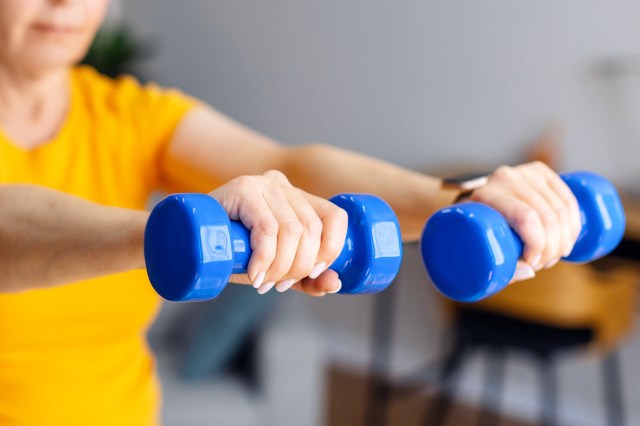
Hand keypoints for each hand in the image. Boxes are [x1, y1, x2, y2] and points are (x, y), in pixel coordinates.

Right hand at [208, 170, 347, 295]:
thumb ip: (307, 278)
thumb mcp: (276, 267)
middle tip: (277, 284)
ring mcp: (263, 184)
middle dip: (298, 267)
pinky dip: (265, 258)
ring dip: (279, 266)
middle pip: (312, 230)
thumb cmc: (233, 252)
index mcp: (299, 198)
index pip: (335, 218)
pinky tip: (254, 274)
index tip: (310, 274)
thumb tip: (334, 283)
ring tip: (263, 281)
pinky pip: (267, 228)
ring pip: (292, 230)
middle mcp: (284, 185)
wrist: (189, 242)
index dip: (330, 250)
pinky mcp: (243, 188)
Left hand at [468, 162, 581, 281]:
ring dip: (564, 240)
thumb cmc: (470, 232)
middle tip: (542, 264)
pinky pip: (568, 200)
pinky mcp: (540, 172)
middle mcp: (505, 178)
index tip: (531, 263)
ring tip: (552, 256)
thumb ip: (499, 267)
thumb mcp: (474, 249)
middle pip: (546, 216)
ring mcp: (525, 172)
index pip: (526, 218)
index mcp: (486, 194)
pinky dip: (573, 224)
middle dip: (552, 248)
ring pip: (561, 210)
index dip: (538, 245)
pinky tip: (568, 241)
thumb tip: (530, 271)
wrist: (468, 202)